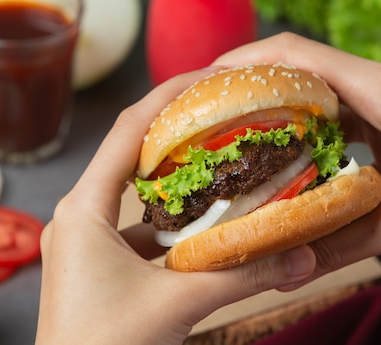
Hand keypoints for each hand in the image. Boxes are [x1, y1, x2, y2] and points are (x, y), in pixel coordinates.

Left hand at [35, 70, 315, 344]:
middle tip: (224, 111)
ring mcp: (84, 242)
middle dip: (179, 131)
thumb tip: (303, 256)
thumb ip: (240, 276)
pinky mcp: (95, 265)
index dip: (171, 95)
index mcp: (82, 209)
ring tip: (220, 159)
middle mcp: (78, 216)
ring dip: (176, 178)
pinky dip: (169, 220)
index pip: (129, 130)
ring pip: (134, 194)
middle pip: (132, 153)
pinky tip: (203, 223)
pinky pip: (135, 228)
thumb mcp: (176, 306)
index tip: (213, 75)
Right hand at [214, 32, 380, 287]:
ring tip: (239, 131)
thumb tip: (285, 268)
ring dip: (282, 106)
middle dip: (254, 83)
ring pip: (323, 90)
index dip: (246, 60)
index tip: (205, 79)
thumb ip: (341, 242)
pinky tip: (290, 154)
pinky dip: (310, 127)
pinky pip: (343, 112)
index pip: (299, 54)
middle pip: (304, 66)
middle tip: (211, 111)